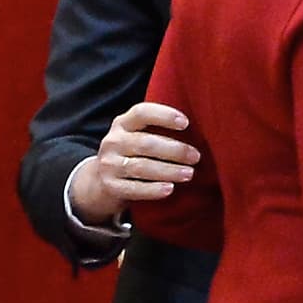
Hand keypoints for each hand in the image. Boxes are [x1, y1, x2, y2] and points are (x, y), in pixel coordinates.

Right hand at [68, 102, 198, 224]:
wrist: (102, 180)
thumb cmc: (133, 153)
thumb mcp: (137, 135)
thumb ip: (157, 129)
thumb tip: (200, 129)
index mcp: (122, 123)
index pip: (142, 113)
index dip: (164, 116)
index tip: (186, 123)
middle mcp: (113, 141)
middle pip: (146, 144)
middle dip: (174, 150)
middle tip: (196, 157)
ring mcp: (109, 164)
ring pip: (141, 167)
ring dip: (168, 170)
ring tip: (189, 174)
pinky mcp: (110, 186)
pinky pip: (134, 189)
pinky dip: (153, 190)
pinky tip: (170, 189)